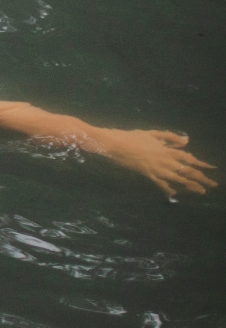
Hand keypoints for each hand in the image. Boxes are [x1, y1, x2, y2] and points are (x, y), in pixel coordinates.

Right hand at [97, 129, 215, 196]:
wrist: (114, 144)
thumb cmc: (132, 137)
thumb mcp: (153, 133)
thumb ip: (170, 137)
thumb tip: (186, 141)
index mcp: (166, 149)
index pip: (188, 158)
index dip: (201, 163)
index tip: (212, 168)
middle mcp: (164, 160)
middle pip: (187, 170)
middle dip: (201, 178)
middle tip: (212, 185)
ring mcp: (156, 168)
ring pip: (177, 178)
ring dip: (190, 185)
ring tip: (201, 191)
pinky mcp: (146, 174)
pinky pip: (159, 183)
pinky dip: (167, 189)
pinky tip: (173, 194)